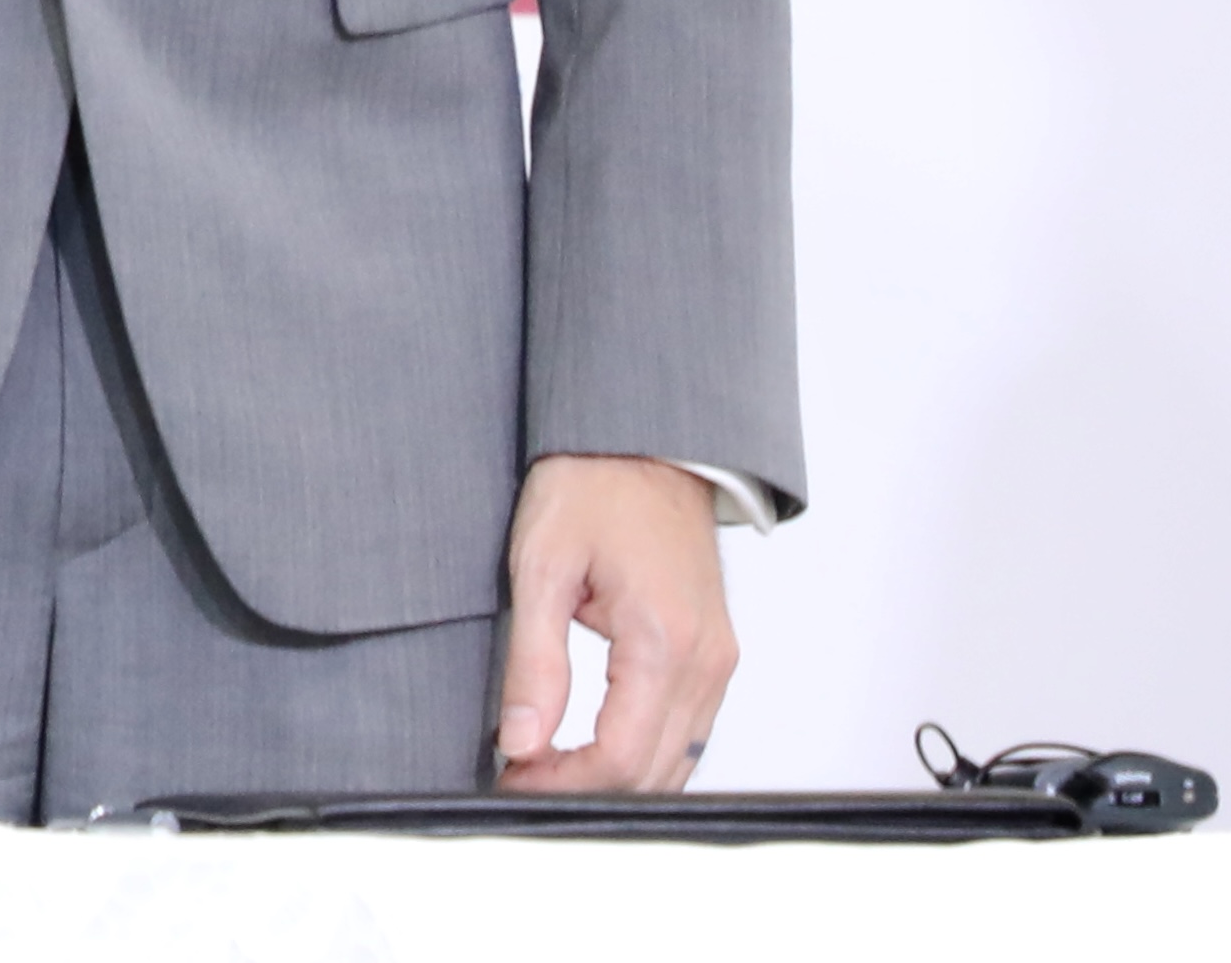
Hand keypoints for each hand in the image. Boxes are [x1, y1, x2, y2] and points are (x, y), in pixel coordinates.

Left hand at [491, 454, 733, 793]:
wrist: (643, 442)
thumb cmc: (591, 488)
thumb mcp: (540, 566)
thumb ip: (534, 662)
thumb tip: (520, 740)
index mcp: (664, 641)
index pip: (622, 756)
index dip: (562, 783)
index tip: (511, 778)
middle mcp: (706, 661)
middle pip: (656, 772)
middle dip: (584, 788)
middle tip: (518, 778)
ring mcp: (719, 661)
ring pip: (679, 762)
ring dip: (615, 777)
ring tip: (545, 765)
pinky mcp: (715, 655)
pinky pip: (689, 732)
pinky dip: (644, 753)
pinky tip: (591, 745)